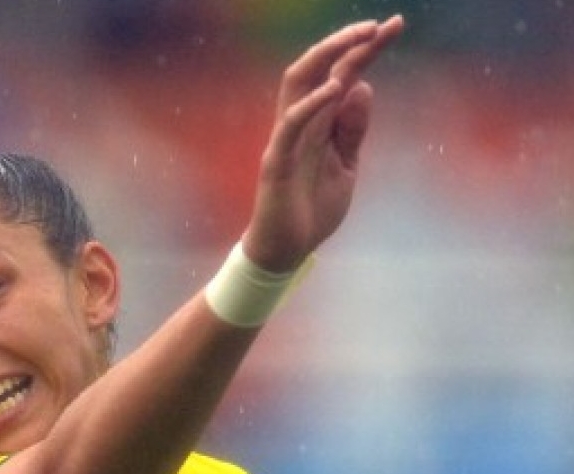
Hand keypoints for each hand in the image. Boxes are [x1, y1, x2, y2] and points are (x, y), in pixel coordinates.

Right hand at [243, 15, 404, 269]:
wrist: (287, 250)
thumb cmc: (313, 209)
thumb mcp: (346, 166)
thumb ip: (353, 130)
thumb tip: (363, 86)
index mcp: (319, 123)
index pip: (341, 74)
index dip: (365, 49)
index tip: (394, 26)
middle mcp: (300, 122)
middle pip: (317, 67)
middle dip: (345, 42)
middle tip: (378, 25)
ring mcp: (286, 139)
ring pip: (297, 83)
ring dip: (327, 57)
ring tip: (358, 41)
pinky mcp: (277, 162)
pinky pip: (291, 124)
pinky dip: (312, 103)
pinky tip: (336, 88)